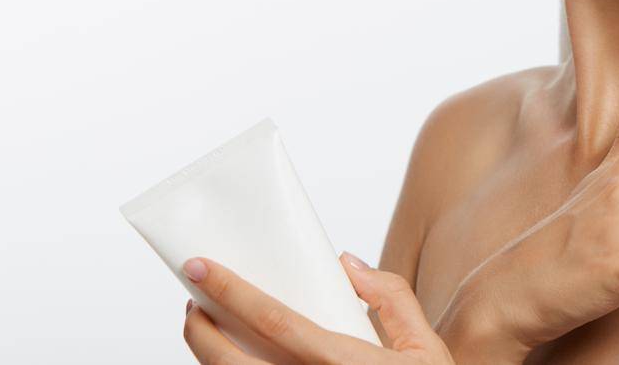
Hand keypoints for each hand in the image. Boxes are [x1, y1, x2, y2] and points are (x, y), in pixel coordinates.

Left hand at [181, 253, 451, 364]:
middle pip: (230, 364)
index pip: (273, 322)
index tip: (201, 268)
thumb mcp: (425, 347)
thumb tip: (346, 264)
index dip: (231, 293)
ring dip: (207, 356)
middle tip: (193, 300)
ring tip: (206, 326)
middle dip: (199, 329)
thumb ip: (391, 298)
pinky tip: (230, 360)